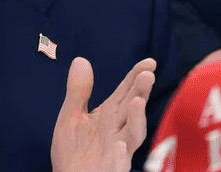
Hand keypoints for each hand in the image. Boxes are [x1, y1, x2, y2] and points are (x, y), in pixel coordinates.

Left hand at [51, 57, 156, 171]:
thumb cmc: (74, 151)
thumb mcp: (71, 116)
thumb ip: (78, 91)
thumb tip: (81, 60)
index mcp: (109, 115)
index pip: (126, 91)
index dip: (136, 76)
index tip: (149, 62)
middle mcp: (117, 130)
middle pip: (132, 108)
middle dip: (140, 91)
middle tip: (147, 75)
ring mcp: (118, 149)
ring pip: (133, 134)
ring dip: (137, 119)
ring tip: (137, 102)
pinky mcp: (112, 167)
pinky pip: (119, 162)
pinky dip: (121, 155)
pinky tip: (119, 147)